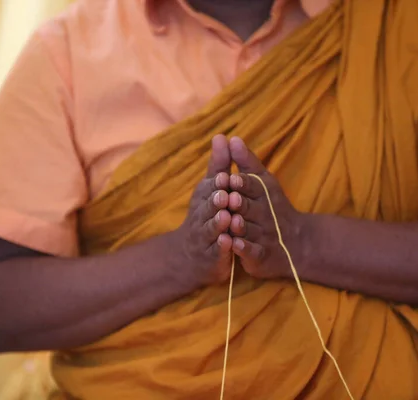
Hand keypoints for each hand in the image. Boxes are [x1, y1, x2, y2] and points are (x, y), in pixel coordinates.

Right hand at [175, 135, 232, 285]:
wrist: (189, 256)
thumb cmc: (205, 214)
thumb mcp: (210, 189)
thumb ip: (219, 165)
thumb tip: (221, 136)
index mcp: (203, 197)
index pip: (208, 187)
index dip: (216, 183)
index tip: (224, 176)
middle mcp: (201, 215)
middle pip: (208, 207)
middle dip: (216, 201)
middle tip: (225, 195)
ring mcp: (205, 236)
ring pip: (211, 229)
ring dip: (218, 223)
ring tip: (226, 217)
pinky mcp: (212, 256)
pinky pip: (216, 251)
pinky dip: (222, 247)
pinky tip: (228, 243)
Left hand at [227, 137, 306, 279]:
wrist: (297, 243)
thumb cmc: (273, 207)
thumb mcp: (262, 182)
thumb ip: (246, 162)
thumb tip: (231, 138)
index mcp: (263, 195)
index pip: (253, 187)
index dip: (242, 184)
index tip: (230, 178)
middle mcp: (264, 215)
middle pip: (250, 208)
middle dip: (240, 204)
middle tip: (229, 199)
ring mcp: (264, 236)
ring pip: (250, 230)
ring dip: (241, 226)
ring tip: (232, 221)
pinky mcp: (261, 256)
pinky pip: (254, 252)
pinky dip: (245, 249)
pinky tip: (235, 245)